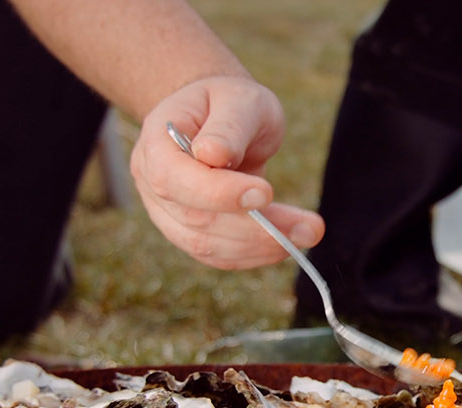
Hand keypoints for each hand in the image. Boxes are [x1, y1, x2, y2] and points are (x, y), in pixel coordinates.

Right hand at [131, 76, 325, 269]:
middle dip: (254, 228)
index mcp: (156, 144)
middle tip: (309, 226)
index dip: (216, 193)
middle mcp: (153, 184)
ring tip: (308, 232)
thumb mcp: (238, 99)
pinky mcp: (190, 234)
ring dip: (261, 245)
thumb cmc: (230, 103)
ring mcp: (168, 214)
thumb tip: (213, 154)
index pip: (173, 179)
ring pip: (208, 245)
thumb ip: (228, 127)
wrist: (221, 119)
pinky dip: (255, 253)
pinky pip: (219, 255)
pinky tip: (288, 241)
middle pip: (195, 220)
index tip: (265, 193)